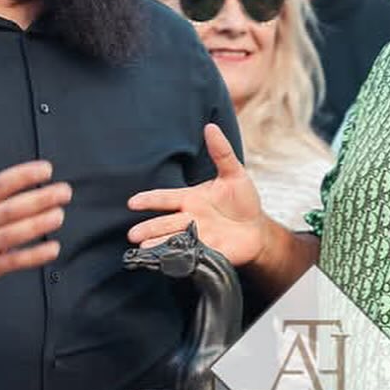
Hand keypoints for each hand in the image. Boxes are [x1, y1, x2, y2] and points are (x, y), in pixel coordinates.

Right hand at [0, 122, 70, 293]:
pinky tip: (53, 248)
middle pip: (12, 209)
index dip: (25, 175)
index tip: (47, 169)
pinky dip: (33, 256)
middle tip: (65, 192)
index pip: (2, 183)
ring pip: (14, 235)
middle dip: (41, 200)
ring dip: (38, 225)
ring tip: (59, 215)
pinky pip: (13, 261)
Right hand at [127, 124, 266, 265]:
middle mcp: (188, 219)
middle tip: (133, 234)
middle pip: (164, 223)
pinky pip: (191, 257)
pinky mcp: (207, 254)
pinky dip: (179, 259)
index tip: (132, 202)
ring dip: (158, 244)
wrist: (257, 229)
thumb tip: (211, 127)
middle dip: (148, 228)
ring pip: (173, 241)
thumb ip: (221, 153)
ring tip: (144, 248)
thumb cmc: (243, 201)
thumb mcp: (235, 174)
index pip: (165, 198)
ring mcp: (196, 238)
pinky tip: (166, 262)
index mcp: (190, 199)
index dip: (149, 200)